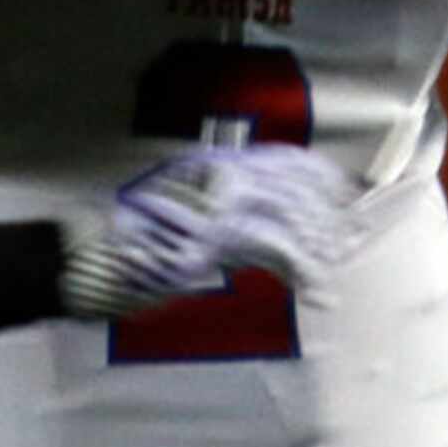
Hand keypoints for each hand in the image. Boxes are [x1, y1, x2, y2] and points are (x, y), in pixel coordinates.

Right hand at [62, 145, 369, 319]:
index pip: (281, 159)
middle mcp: (220, 175)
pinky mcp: (216, 238)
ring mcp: (217, 204)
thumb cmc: (135, 237)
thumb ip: (222, 204)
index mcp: (214, 164)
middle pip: (293, 187)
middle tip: (351, 237)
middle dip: (327, 215)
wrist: (96, 250)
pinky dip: (301, 270)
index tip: (346, 191)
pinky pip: (273, 250)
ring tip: (331, 267)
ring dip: (317, 245)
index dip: (318, 176)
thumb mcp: (183, 205)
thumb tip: (267, 216)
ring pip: (289, 217)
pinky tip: (315, 287)